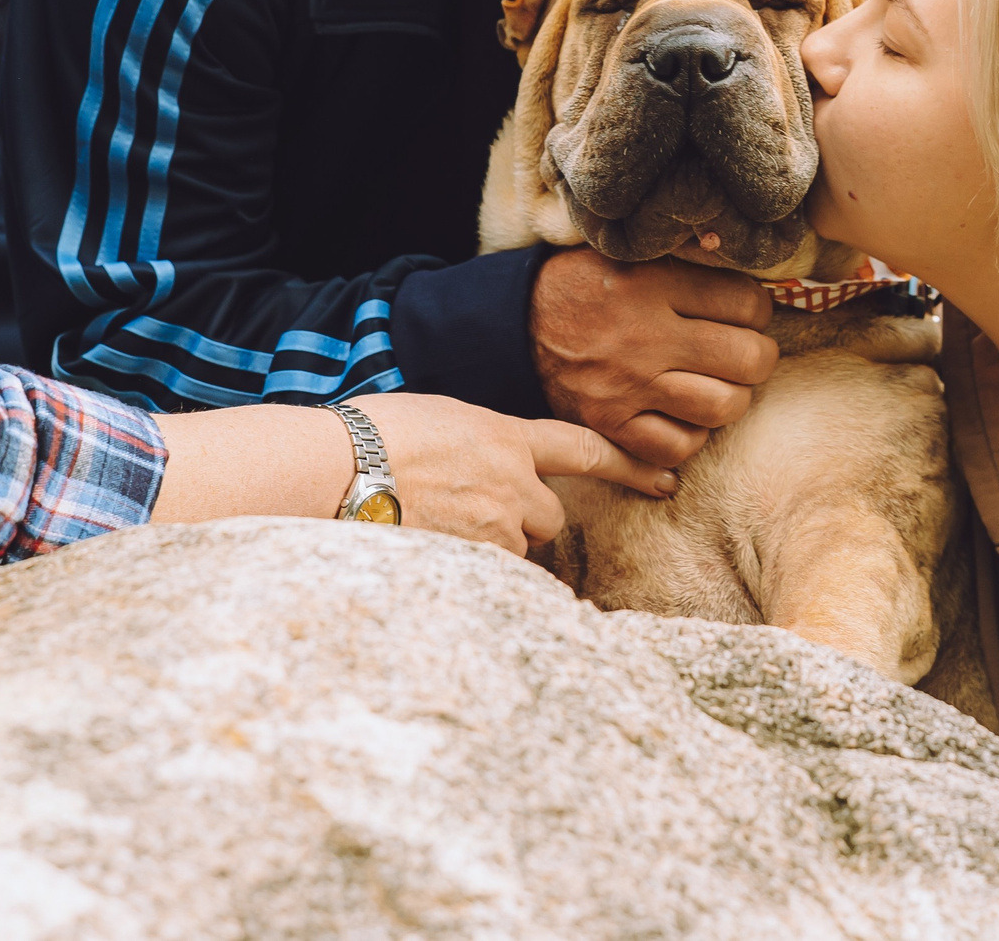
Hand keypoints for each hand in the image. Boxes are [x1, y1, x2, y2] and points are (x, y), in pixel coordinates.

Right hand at [348, 392, 674, 553]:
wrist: (335, 468)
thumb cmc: (368, 435)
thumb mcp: (437, 418)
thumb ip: (477, 442)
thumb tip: (479, 462)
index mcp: (504, 435)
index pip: (583, 448)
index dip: (628, 463)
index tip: (663, 478)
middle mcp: (512, 482)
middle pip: (549, 516)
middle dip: (522, 519)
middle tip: (468, 512)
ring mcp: (494, 527)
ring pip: (514, 550)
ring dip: (490, 547)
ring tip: (432, 527)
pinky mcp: (472, 564)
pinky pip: (489, 579)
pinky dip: (470, 574)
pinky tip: (427, 552)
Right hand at [528, 249, 777, 468]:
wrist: (514, 323)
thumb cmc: (585, 284)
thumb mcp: (631, 252)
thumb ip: (687, 259)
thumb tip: (753, 275)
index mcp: (650, 284)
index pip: (746, 302)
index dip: (758, 310)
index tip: (746, 313)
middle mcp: (643, 337)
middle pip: (747, 359)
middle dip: (759, 357)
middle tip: (746, 353)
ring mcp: (627, 387)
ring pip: (722, 407)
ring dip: (733, 399)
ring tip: (721, 385)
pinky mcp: (609, 425)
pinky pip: (677, 447)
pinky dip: (692, 437)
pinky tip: (686, 417)